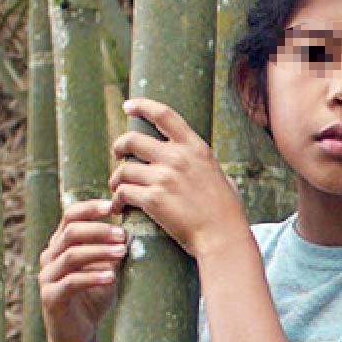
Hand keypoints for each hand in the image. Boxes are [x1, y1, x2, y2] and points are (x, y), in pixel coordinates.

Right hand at [38, 199, 125, 341]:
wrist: (78, 336)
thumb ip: (114, 251)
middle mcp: (49, 257)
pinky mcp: (50, 297)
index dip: (90, 208)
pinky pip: (71, 282)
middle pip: (71, 232)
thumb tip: (135, 231)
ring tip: (122, 252)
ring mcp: (47, 277)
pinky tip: (111, 277)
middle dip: (99, 230)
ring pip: (71, 255)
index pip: (70, 216)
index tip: (112, 205)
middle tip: (123, 234)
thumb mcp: (107, 270)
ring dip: (99, 251)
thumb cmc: (93, 299)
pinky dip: (92, 277)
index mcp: (60, 245)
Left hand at [109, 98, 247, 258]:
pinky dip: (117, 200)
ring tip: (117, 189)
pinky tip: (118, 207)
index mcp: (195, 148)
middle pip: (133, 140)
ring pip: (124, 169)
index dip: (143, 106)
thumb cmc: (225, 211)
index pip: (164, 115)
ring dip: (116, 179)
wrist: (223, 236)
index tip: (128, 105)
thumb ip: (200, 163)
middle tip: (116, 154)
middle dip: (119, 145)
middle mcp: (178, 157)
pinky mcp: (153, 199)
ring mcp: (164, 177)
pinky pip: (123, 192)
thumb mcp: (218, 174)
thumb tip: (192, 158)